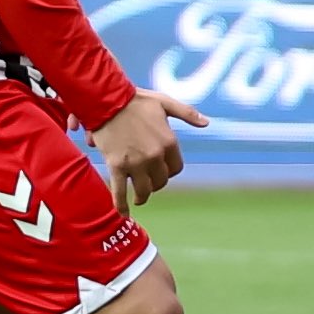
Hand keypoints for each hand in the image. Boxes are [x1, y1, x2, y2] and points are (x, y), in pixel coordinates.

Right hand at [93, 89, 204, 211]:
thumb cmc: (136, 100)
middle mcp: (155, 155)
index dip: (169, 171)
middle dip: (155, 183)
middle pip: (160, 182)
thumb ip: (187, 114)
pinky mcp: (116, 166)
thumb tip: (207, 123)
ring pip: (144, 191)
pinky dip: (122, 205)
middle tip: (148, 182)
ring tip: (139, 199)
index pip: (175, 169)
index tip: (161, 170)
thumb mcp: (165, 103)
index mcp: (169, 142)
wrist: (107, 100)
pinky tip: (124, 213)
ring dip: (142, 197)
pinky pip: (120, 192)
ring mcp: (136, 163)